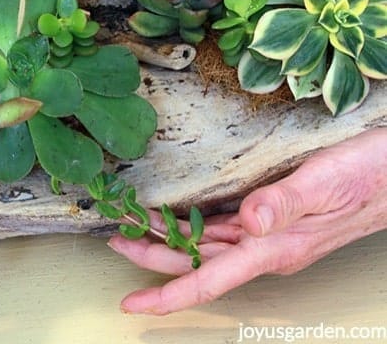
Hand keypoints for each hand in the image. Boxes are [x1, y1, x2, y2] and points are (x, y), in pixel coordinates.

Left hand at [108, 128, 386, 314]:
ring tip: (135, 227)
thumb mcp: (325, 183)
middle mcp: (266, 247)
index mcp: (274, 247)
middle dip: (154, 256)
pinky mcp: (273, 220)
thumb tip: (247, 223)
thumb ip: (284, 204)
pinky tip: (181, 219)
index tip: (133, 302)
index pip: (210, 278)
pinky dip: (196, 227)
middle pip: (198, 263)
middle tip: (117, 239)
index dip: (169, 294)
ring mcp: (270, 235)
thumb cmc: (368, 175)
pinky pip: (225, 231)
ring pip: (208, 247)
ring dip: (170, 240)